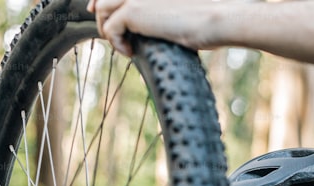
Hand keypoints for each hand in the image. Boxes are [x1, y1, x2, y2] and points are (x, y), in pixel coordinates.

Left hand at [87, 0, 239, 55]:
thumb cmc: (209, 19)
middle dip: (100, 15)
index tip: (98, 11)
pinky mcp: (133, 11)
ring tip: (124, 46)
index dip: (103, 0)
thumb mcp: (182, 11)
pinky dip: (117, 43)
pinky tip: (131, 53)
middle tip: (109, 36)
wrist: (215, 19)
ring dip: (107, 31)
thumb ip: (163, 13)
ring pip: (101, 10)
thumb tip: (157, 25)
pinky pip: (109, 28)